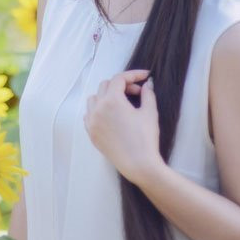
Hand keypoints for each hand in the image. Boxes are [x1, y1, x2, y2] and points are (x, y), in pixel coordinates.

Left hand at [84, 69, 163, 184]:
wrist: (138, 164)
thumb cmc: (146, 138)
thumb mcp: (150, 113)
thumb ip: (148, 94)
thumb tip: (147, 84)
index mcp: (112, 101)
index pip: (119, 79)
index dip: (133, 75)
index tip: (145, 76)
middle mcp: (98, 108)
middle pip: (106, 86)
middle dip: (122, 85)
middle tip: (137, 92)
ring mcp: (92, 121)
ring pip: (94, 99)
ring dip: (107, 95)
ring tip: (122, 102)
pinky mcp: (91, 133)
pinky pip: (89, 114)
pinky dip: (98, 109)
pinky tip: (111, 115)